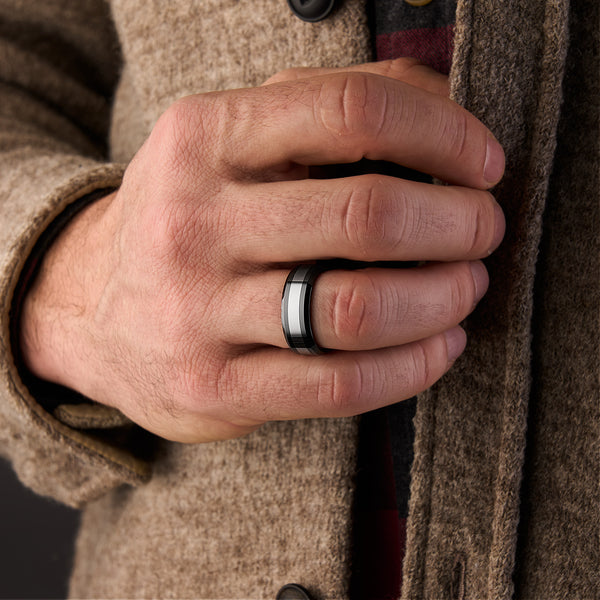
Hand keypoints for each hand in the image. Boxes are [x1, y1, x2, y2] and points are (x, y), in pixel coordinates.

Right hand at [20, 59, 504, 442]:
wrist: (90, 309)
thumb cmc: (186, 216)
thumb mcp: (227, 139)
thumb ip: (324, 105)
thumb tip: (441, 102)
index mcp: (204, 137)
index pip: (352, 111)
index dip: (442, 133)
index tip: (483, 164)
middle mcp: (195, 221)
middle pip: (368, 215)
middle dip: (457, 224)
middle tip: (483, 231)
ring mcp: (199, 311)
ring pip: (359, 308)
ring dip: (442, 297)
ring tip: (466, 288)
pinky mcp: (216, 387)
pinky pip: (339, 385)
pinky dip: (412, 367)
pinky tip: (439, 346)